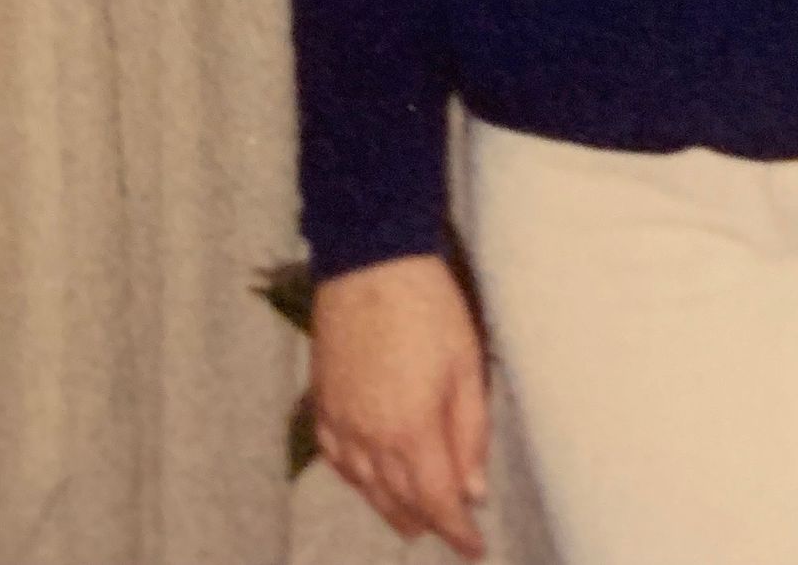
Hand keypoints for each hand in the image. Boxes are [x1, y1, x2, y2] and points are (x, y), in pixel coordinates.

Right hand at [310, 252, 490, 557]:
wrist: (369, 261)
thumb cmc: (428, 307)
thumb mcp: (467, 364)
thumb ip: (471, 433)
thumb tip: (474, 491)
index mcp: (411, 431)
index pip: (437, 502)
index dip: (458, 533)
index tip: (475, 548)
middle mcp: (370, 438)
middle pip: (399, 502)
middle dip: (428, 520)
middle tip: (451, 527)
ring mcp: (340, 422)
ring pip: (366, 487)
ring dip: (392, 506)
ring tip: (414, 516)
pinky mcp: (321, 402)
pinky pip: (337, 460)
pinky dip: (356, 479)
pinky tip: (367, 479)